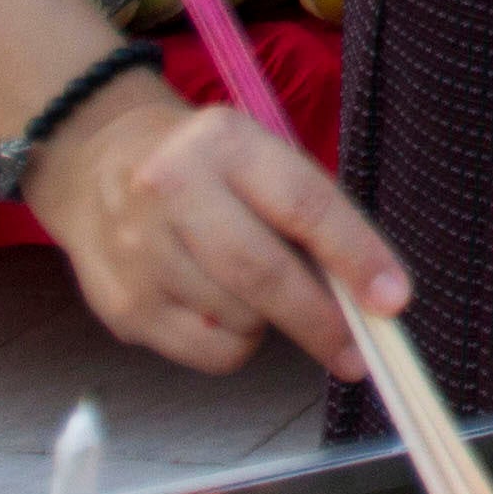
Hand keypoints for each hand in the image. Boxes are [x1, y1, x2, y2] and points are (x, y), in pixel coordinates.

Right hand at [27, 78, 410, 378]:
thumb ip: (312, 217)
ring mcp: (138, 250)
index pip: (304, 205)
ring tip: (258, 293)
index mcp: (223, 141)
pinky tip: (220, 310)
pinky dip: (234, 344)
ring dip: (270, 324)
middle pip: (265, 275)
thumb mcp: (259, 159)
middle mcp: (171, 188)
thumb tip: (371, 298)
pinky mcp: (122, 305)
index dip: (356, 255)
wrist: (98, 165)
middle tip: (359, 353)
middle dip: (322, 321)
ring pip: (239, 321)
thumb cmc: (208, 170)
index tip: (394, 300)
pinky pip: (208, 352)